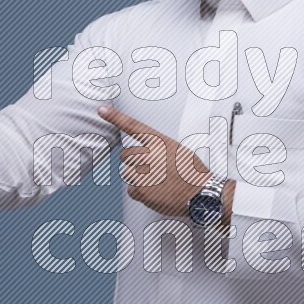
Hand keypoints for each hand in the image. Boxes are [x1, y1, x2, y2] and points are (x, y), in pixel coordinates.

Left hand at [98, 105, 233, 222]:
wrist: (200, 193)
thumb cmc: (192, 172)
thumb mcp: (178, 150)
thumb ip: (159, 148)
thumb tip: (145, 152)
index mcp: (159, 142)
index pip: (133, 126)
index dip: (115, 117)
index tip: (102, 110)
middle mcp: (149, 155)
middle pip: (126, 154)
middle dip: (133, 161)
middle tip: (150, 168)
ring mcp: (144, 173)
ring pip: (127, 173)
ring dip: (138, 178)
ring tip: (157, 182)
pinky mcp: (141, 190)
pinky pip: (131, 190)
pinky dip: (140, 193)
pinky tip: (155, 192)